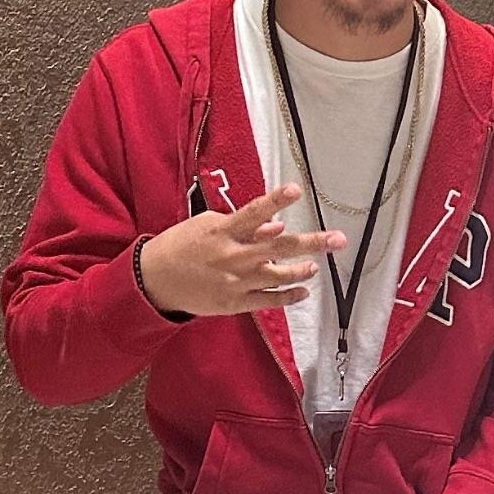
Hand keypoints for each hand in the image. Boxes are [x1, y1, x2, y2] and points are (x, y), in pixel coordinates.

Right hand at [138, 184, 345, 317]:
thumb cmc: (183, 245)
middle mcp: (234, 256)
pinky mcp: (235, 303)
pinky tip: (304, 292)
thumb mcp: (207, 226)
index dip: (276, 200)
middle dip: (311, 242)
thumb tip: (275, 223)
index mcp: (224, 231)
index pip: (254, 212)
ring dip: (301, 270)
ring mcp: (236, 281)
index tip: (296, 190)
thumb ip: (243, 226)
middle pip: (279, 247)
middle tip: (339, 239)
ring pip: (278, 275)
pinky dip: (288, 296)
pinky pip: (268, 300)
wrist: (155, 280)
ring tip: (315, 264)